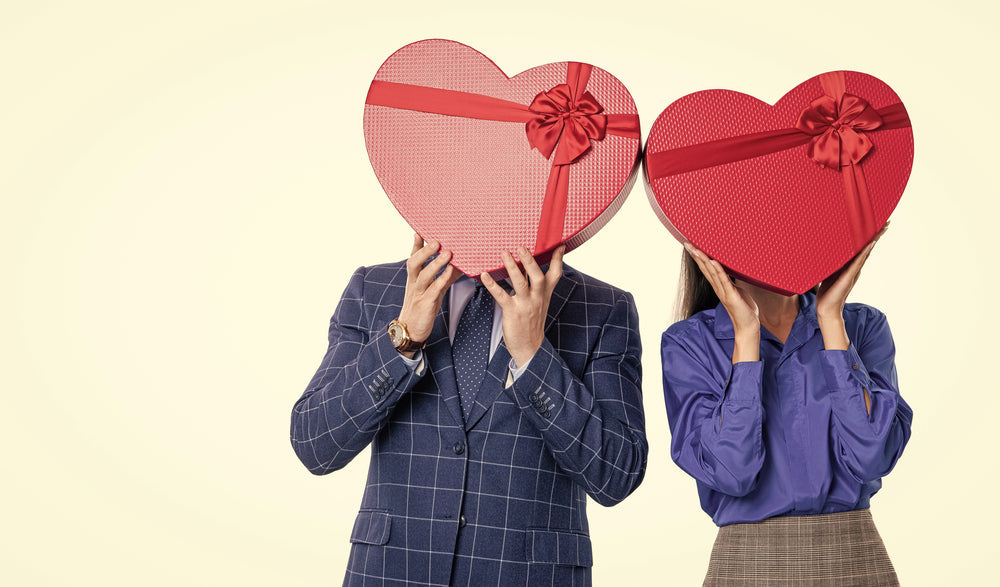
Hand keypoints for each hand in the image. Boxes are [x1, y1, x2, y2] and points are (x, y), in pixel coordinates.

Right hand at [397, 234, 460, 356]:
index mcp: (414, 279)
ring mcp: (418, 294)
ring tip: (448, 253)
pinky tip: (450, 271)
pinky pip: (433, 290)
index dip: (416, 246)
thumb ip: (444, 277)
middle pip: (414, 263)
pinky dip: (442, 279)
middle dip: (424, 251)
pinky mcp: (425, 304)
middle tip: (437, 241)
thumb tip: (459, 265)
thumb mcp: (433, 290)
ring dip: (435, 263)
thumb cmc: (424, 307)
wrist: (412, 330)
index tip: (419, 232)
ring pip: (424, 275)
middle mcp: (414, 284)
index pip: (413, 258)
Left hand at [480, 245, 564, 367]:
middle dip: (530, 261)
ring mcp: (525, 305)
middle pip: (537, 276)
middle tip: (521, 247)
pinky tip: (484, 275)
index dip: (557, 260)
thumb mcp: (540, 302)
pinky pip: (502, 296)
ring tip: (504, 253)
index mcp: (544, 294)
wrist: (529, 347)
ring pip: (520, 283)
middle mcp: (537, 298)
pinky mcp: (512, 312)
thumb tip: (532, 266)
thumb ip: (538, 285)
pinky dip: (492, 285)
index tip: (559, 244)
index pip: (555, 275)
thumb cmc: (531, 322)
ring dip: (511, 267)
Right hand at [684, 243, 759, 362]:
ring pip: (711, 272)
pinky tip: (713, 261)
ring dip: (703, 260)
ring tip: (696, 248)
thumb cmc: (744, 308)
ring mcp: (723, 292)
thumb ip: (733, 281)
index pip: (706, 268)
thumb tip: (734, 269)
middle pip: (704, 268)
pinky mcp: (731, 296)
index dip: (698, 257)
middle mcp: (718, 288)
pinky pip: (724, 281)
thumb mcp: (738, 290)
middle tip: (687, 242)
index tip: (691, 245)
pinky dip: (718, 270)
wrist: (748, 327)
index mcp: (719, 286)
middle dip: (696, 255)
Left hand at [815, 223, 887, 349]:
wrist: (826, 308)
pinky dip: (864, 252)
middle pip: (868, 247)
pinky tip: (870, 243)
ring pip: (866, 252)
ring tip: (883, 228)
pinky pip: (857, 262)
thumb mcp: (829, 272)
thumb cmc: (827, 291)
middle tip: (886, 221)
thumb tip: (827, 249)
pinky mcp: (848, 277)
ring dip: (874, 239)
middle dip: (877, 234)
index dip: (869, 235)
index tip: (876, 223)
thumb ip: (832, 262)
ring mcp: (853, 271)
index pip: (862, 247)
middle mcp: (855, 267)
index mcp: (850, 265)